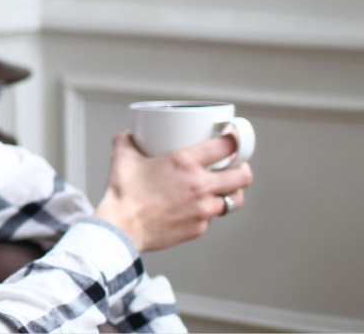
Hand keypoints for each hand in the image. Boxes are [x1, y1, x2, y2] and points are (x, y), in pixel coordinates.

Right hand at [92, 131, 253, 252]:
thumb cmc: (123, 194)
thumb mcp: (122, 158)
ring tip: (224, 189)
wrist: (120, 228)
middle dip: (243, 169)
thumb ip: (127, 141)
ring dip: (232, 193)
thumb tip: (130, 135)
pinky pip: (212, 217)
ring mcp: (202, 209)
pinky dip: (208, 211)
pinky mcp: (199, 227)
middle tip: (235, 166)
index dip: (234, 141)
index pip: (226, 146)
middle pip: (242, 176)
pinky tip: (197, 207)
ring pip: (235, 200)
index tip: (232, 139)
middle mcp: (200, 185)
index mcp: (185, 163)